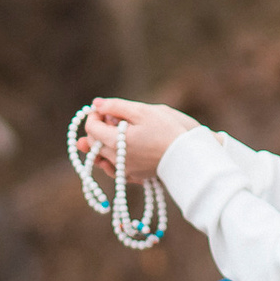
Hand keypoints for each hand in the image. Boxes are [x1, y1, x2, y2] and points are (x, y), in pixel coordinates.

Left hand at [78, 98, 199, 185]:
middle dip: (96, 128)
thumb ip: (116, 106)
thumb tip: (97, 104)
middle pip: (93, 144)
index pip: (91, 128)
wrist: (188, 155)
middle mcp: (116, 159)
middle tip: (108, 117)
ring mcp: (125, 170)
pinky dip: (111, 159)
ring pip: (102, 158)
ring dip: (101, 144)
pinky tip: (118, 150)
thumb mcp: (142, 111)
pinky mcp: (135, 176)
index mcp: (115, 141)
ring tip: (111, 132)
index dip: (93, 115)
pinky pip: (114, 169)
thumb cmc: (168, 130)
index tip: (103, 109)